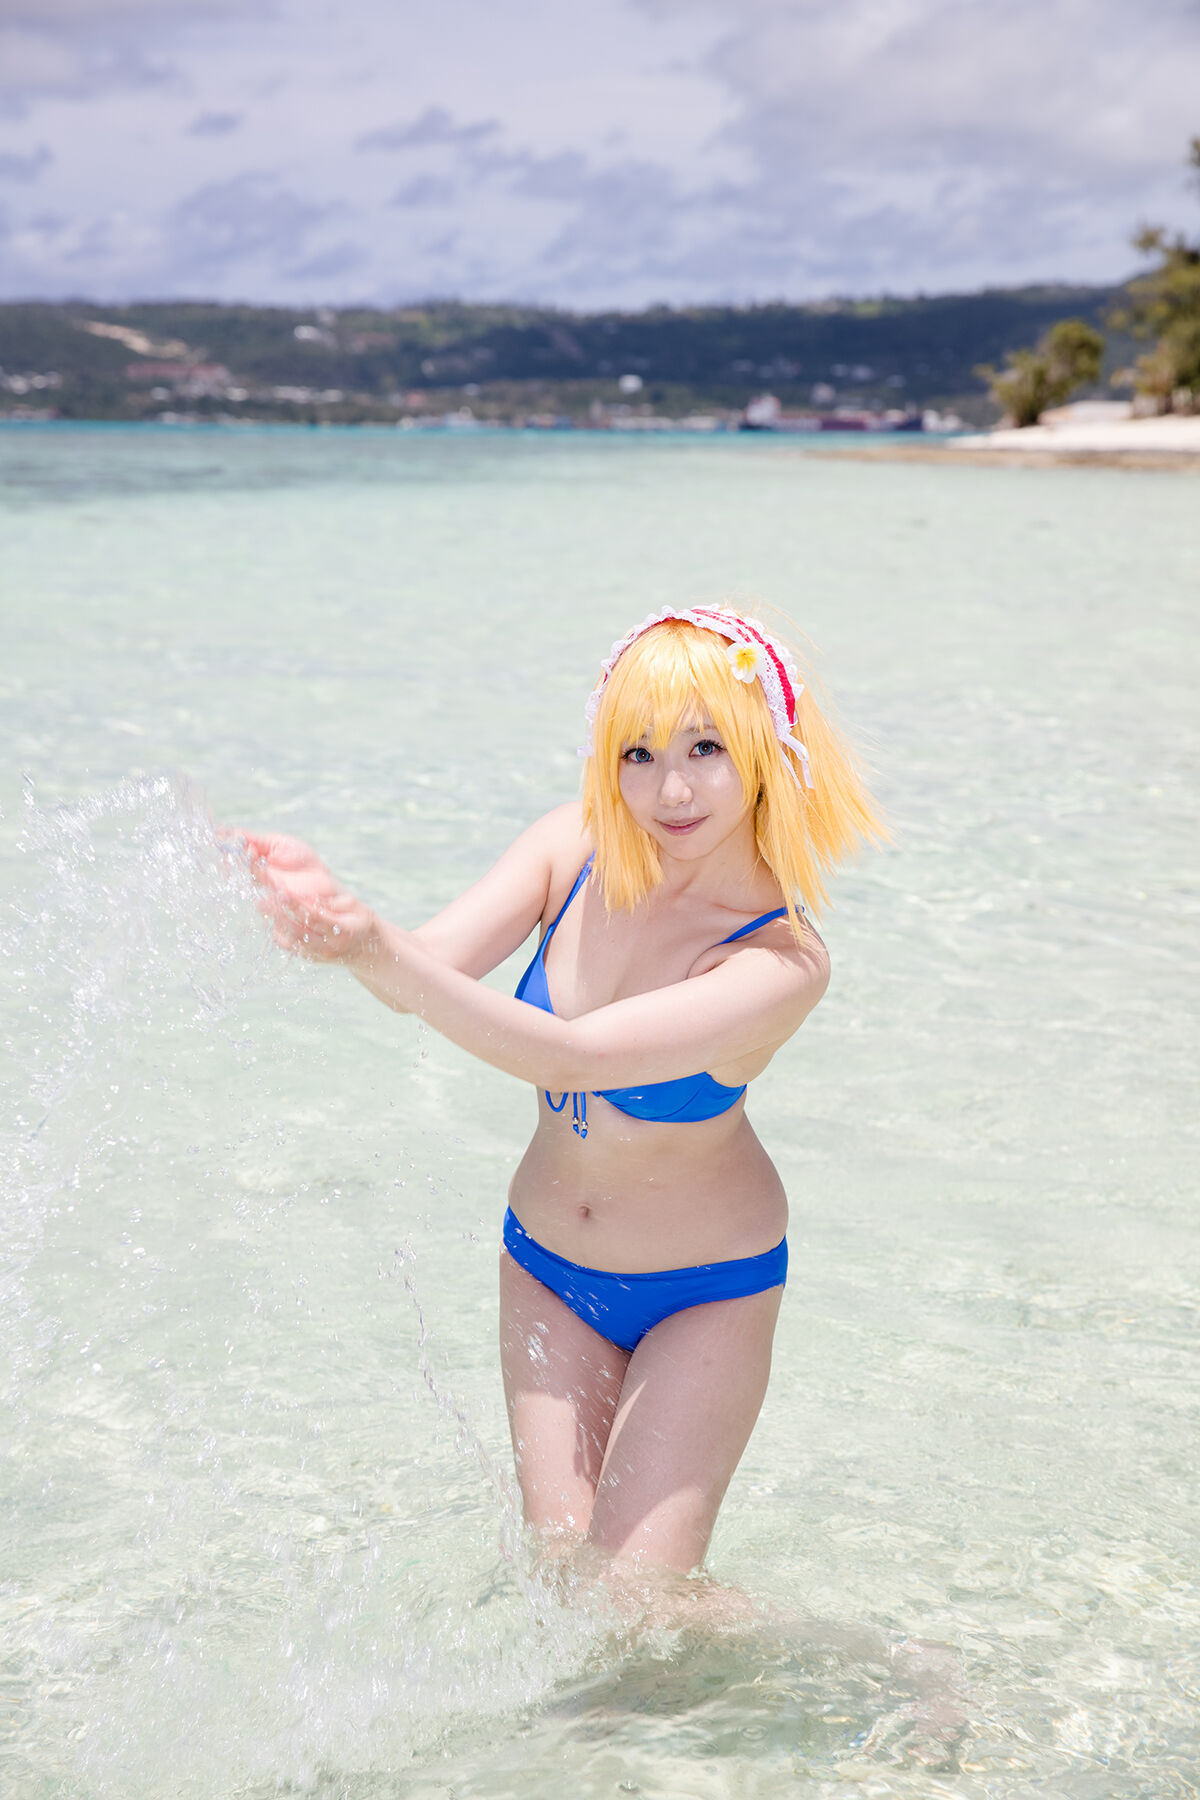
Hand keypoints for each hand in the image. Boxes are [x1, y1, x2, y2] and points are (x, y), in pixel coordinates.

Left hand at [238, 831, 380, 964]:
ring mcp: (319, 955)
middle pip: (299, 931)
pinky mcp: (310, 958)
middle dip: (279, 913)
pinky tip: (271, 917)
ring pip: (291, 940)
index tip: (282, 891)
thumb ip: (333, 901)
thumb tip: (309, 897)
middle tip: (262, 897)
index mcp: (344, 931)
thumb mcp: (355, 905)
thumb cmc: (359, 920)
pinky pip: (289, 947)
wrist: (366, 948)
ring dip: (275, 921)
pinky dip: (278, 932)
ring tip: (262, 903)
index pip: (317, 917)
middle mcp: (331, 947)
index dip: (298, 905)